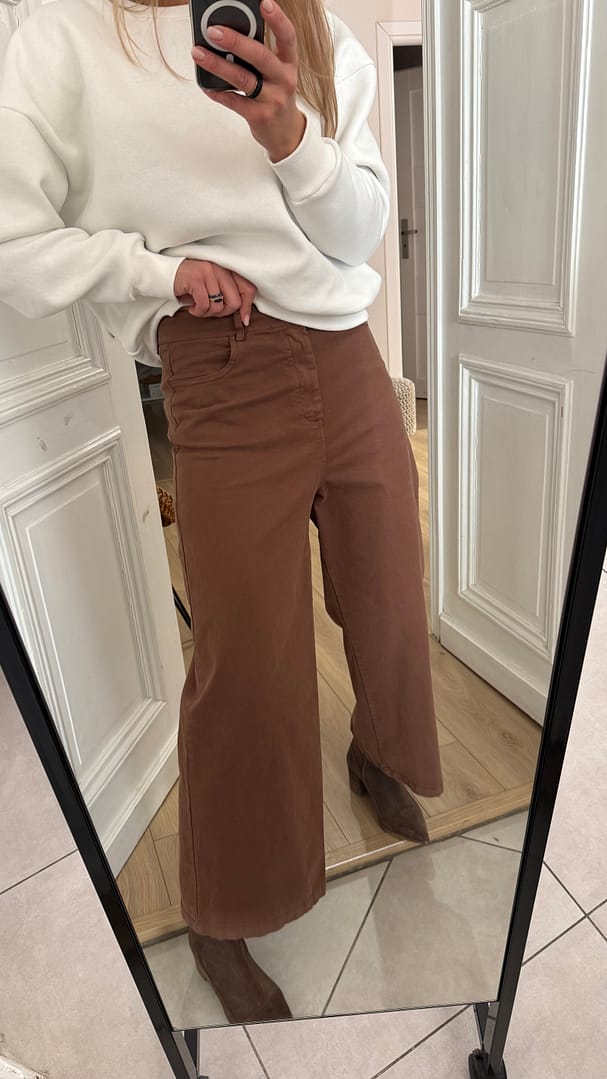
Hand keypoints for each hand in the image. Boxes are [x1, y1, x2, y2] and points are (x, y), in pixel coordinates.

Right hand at [173, 259, 256, 323]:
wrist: (165, 273)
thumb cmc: (190, 283)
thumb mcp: (212, 285)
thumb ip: (227, 293)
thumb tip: (242, 312)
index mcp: (227, 269)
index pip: (248, 288)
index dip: (247, 306)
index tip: (244, 319)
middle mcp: (220, 268)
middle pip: (235, 302)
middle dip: (223, 313)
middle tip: (211, 312)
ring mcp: (208, 272)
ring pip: (219, 306)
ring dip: (207, 313)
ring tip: (199, 307)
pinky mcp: (196, 279)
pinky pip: (205, 306)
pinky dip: (198, 312)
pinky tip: (192, 308)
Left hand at [191, 0, 306, 162]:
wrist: (285, 132)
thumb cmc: (275, 95)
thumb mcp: (276, 73)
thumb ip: (259, 56)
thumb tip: (228, 36)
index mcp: (288, 63)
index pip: (287, 37)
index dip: (277, 19)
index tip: (265, 3)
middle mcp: (284, 80)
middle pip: (260, 56)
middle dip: (235, 41)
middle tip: (213, 31)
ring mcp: (273, 99)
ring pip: (243, 79)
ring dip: (218, 64)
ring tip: (198, 53)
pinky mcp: (260, 117)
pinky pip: (234, 102)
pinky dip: (217, 92)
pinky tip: (206, 85)